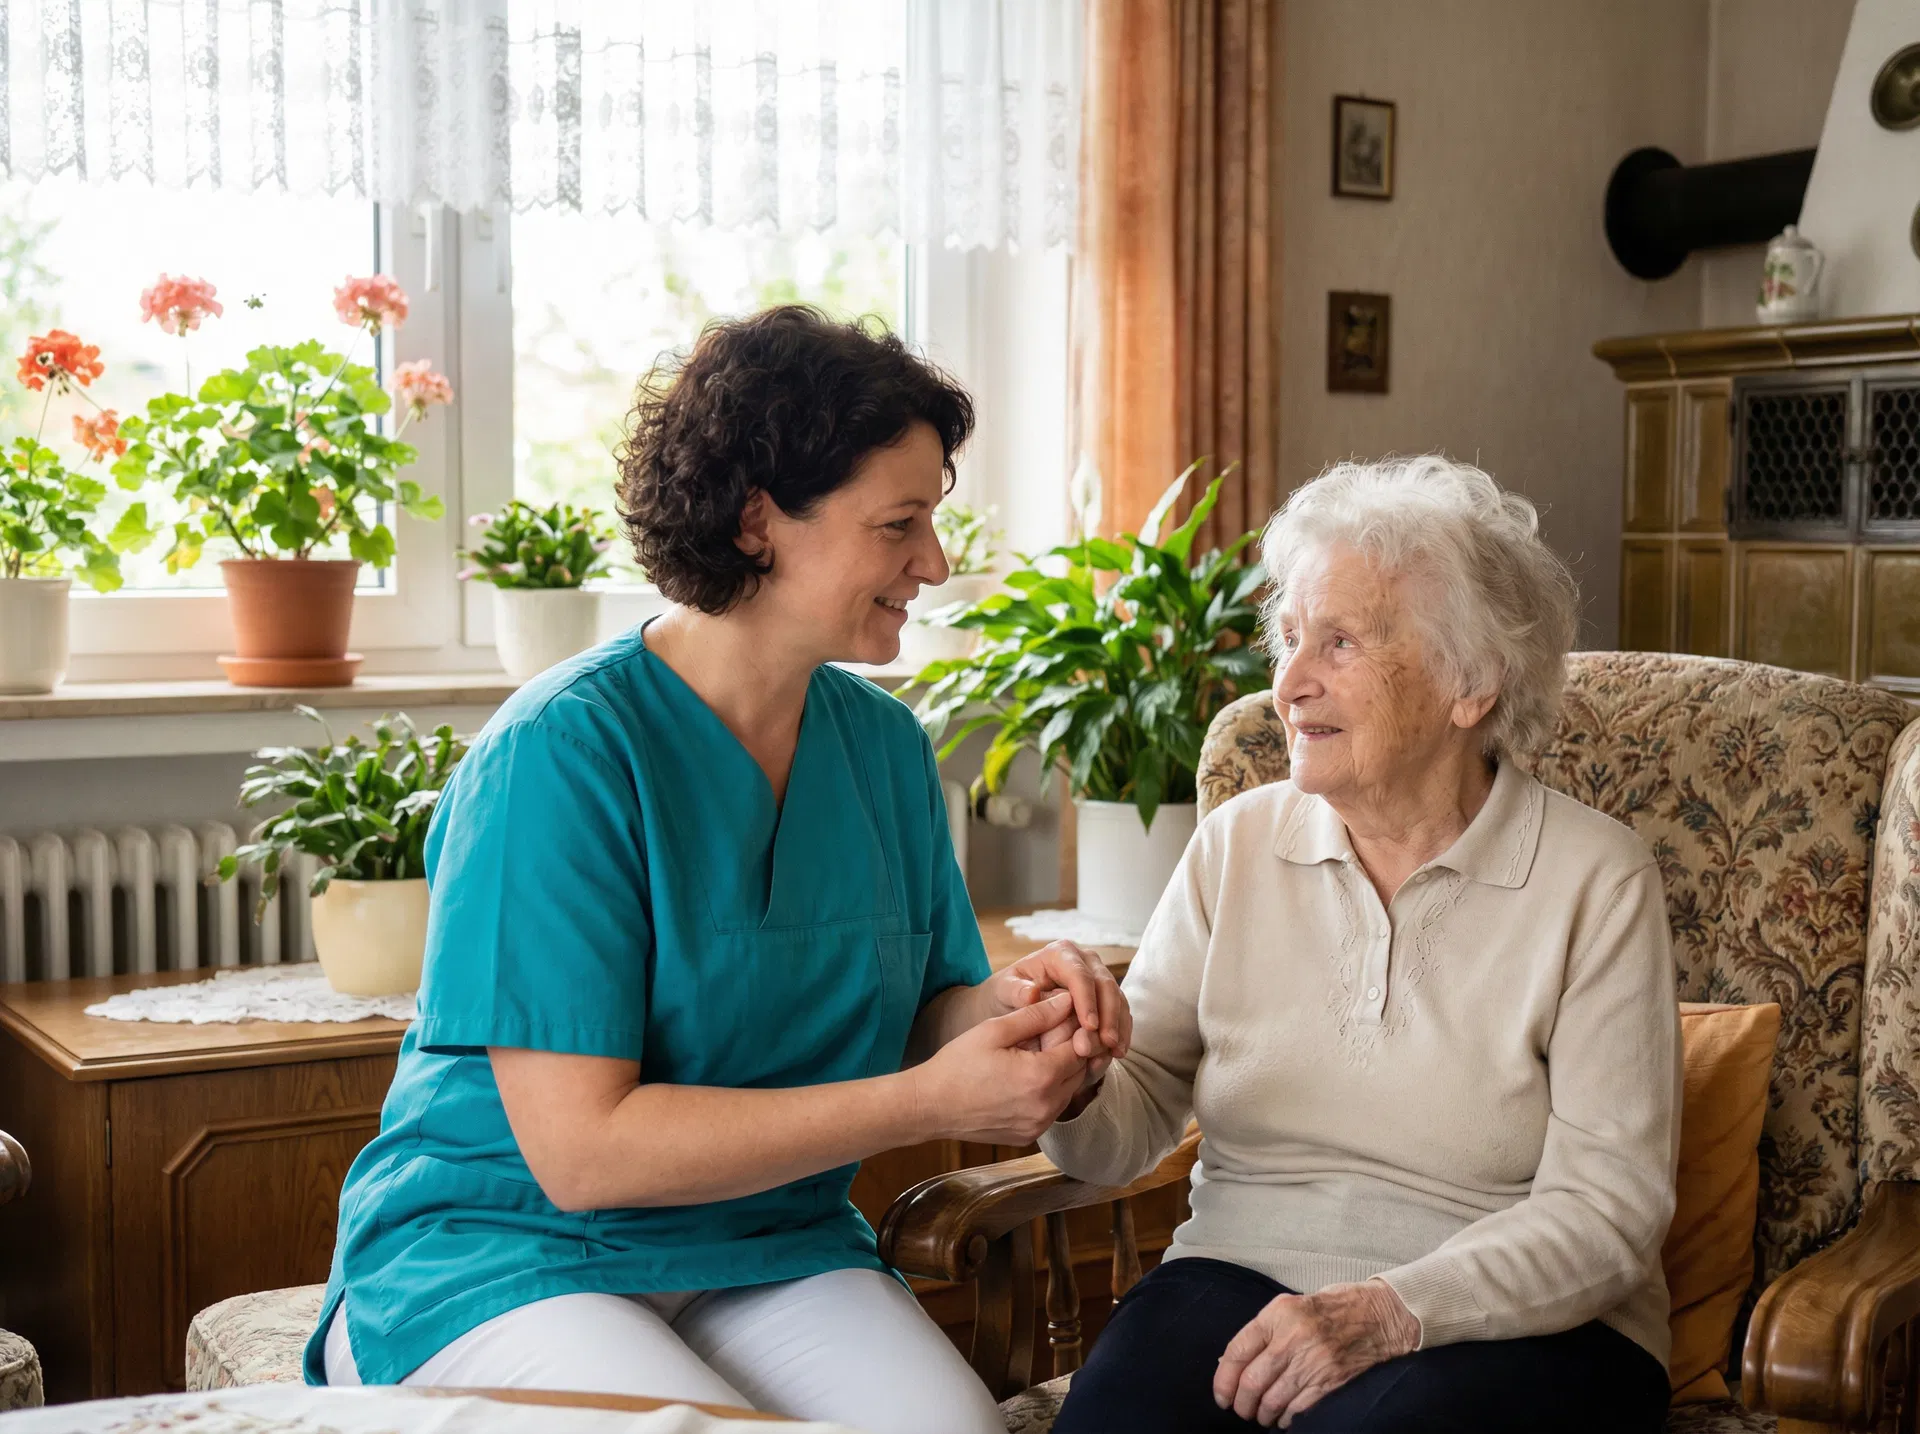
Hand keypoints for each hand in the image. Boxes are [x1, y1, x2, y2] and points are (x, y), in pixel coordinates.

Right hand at [909, 992, 1093, 1143]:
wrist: (930, 1106)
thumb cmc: (958, 1064)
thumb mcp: (996, 1030)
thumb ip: (1037, 1014)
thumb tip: (1069, 1000)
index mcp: (1041, 1077)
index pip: (1081, 1047)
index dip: (1075, 1028)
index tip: (1060, 1018)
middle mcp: (1046, 1107)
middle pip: (1080, 1071)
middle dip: (1071, 1050)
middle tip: (1047, 1034)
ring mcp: (1038, 1125)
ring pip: (1069, 1091)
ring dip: (1061, 1072)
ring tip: (1034, 1054)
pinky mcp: (1029, 1136)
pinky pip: (1052, 1110)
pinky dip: (1048, 1092)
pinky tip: (1024, 1078)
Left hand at [989, 940, 1131, 1062]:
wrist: (1014, 1000)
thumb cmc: (1009, 993)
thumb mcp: (1004, 990)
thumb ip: (1015, 990)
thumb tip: (1032, 993)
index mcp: (1060, 953)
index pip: (1079, 975)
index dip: (1087, 1000)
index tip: (1089, 1026)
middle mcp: (1084, 961)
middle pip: (1105, 984)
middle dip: (1109, 1015)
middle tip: (1107, 1042)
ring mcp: (1098, 977)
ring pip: (1118, 998)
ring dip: (1119, 1026)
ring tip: (1115, 1051)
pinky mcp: (1106, 996)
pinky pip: (1121, 1011)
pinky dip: (1122, 1031)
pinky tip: (1117, 1052)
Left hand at [1212, 1280, 1419, 1427]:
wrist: (1376, 1316)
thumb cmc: (1328, 1309)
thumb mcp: (1289, 1307)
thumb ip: (1262, 1332)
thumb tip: (1231, 1365)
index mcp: (1278, 1314)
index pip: (1237, 1350)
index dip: (1223, 1379)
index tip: (1221, 1395)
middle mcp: (1292, 1337)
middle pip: (1252, 1381)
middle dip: (1241, 1403)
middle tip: (1240, 1410)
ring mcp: (1313, 1361)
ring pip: (1272, 1400)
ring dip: (1261, 1414)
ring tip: (1260, 1416)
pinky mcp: (1330, 1381)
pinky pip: (1297, 1408)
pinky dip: (1285, 1418)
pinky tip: (1282, 1418)